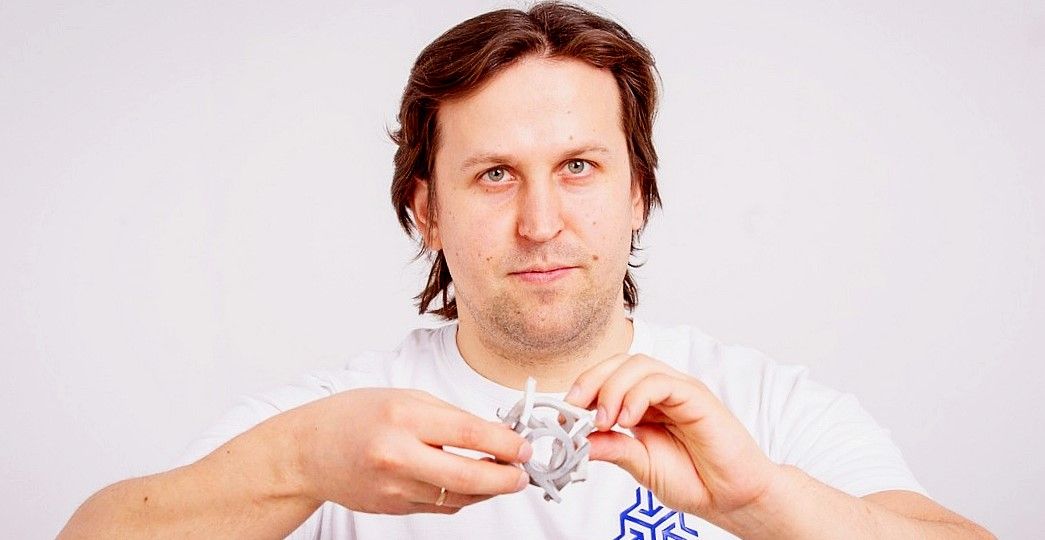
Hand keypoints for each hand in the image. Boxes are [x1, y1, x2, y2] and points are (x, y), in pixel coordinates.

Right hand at [282, 388, 530, 514]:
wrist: (308, 451)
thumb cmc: (354, 416)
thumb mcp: (404, 397)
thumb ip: (449, 415)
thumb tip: (494, 434)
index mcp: (404, 416)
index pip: (469, 432)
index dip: (505, 444)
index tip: (524, 448)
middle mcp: (398, 454)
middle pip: (468, 475)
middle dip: (504, 478)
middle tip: (522, 475)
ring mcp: (394, 486)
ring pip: (458, 496)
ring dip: (486, 490)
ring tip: (501, 478)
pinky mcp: (392, 506)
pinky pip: (439, 506)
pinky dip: (460, 497)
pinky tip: (469, 485)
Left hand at [564, 354, 781, 522]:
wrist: (732, 498)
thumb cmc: (695, 480)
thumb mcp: (640, 466)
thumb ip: (613, 448)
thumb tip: (578, 440)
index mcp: (645, 404)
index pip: (608, 378)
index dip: (583, 389)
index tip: (564, 415)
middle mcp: (661, 392)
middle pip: (620, 363)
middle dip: (591, 381)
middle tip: (574, 409)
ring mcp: (679, 391)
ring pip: (638, 365)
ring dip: (612, 388)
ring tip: (604, 421)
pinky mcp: (696, 397)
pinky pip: (662, 382)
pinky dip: (637, 395)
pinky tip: (627, 420)